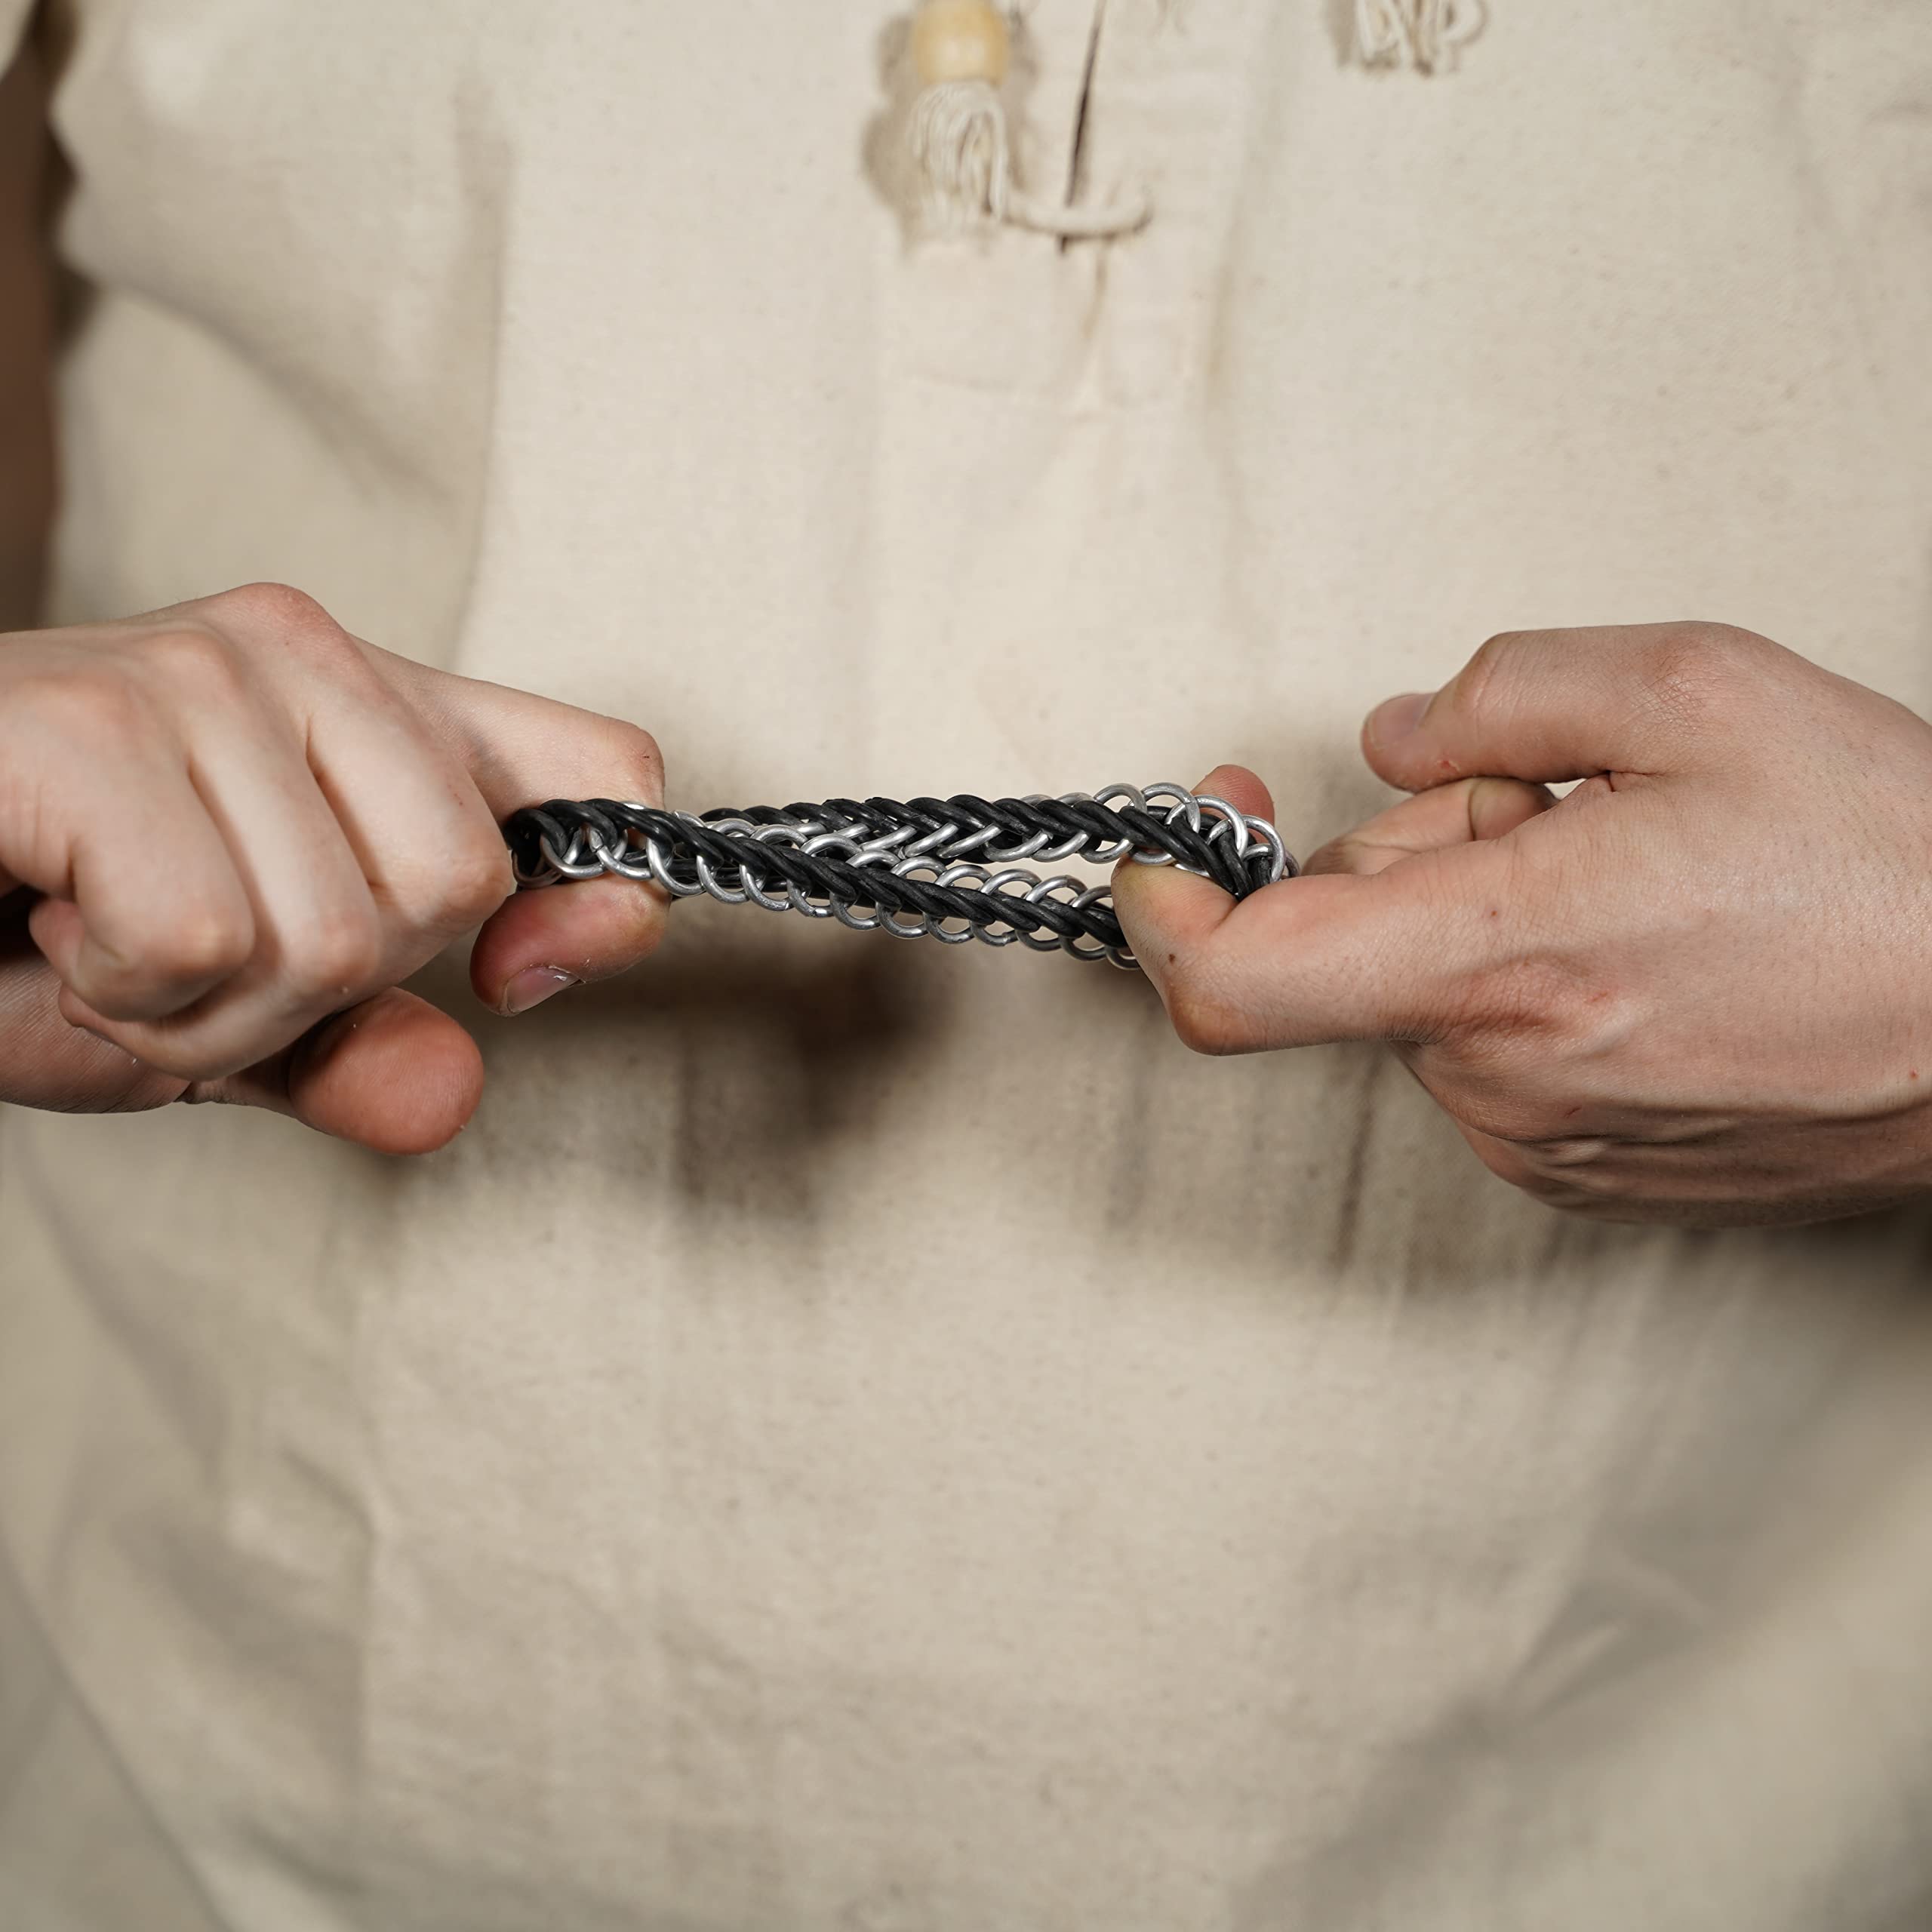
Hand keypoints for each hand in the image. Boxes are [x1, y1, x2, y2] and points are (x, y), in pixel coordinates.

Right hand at [1, 582, 666, 1153]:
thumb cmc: (13, 923)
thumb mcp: (217, 1012)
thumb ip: (348, 1047)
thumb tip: (452, 1093)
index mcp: (368, 706)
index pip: (596, 770)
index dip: (606, 892)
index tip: (524, 977)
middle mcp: (299, 655)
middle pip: (457, 886)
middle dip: (315, 990)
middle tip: (178, 959)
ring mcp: (197, 672)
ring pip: (336, 935)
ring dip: (200, 1011)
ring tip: (95, 941)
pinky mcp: (91, 723)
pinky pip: (205, 936)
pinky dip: (123, 998)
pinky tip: (45, 926)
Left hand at [1114, 624, 1931, 1224]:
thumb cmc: (1896, 866)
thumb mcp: (1699, 691)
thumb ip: (1501, 697)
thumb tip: (1389, 740)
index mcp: (1502, 957)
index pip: (1236, 980)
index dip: (1170, 905)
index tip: (1184, 839)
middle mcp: (1499, 1077)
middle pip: (1344, 952)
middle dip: (1408, 858)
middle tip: (1556, 811)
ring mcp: (1539, 1142)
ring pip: (1419, 1000)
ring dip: (1482, 924)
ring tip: (1641, 888)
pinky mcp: (1582, 1175)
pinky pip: (1487, 1059)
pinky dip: (1528, 993)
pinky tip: (1653, 958)